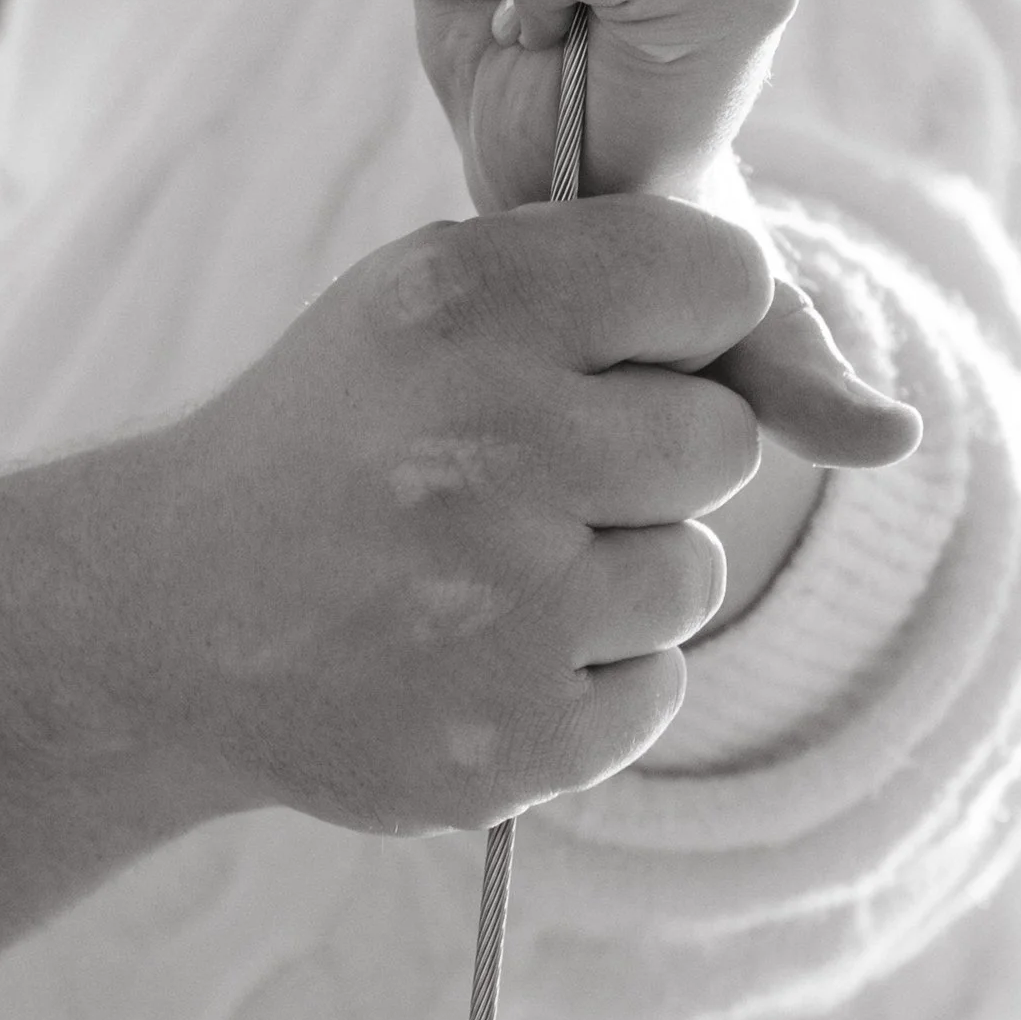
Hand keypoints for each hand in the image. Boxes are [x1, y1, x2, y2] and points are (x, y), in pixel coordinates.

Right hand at [124, 191, 788, 834]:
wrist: (170, 621)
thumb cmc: (337, 441)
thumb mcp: (428, 306)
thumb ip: (608, 290)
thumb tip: (849, 389)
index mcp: (463, 304)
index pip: (719, 278)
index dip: (685, 323)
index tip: (622, 355)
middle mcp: (485, 446)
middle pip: (721, 439)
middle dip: (650, 461)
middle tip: (529, 482)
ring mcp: (499, 607)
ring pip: (691, 576)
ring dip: (616, 580)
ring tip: (487, 576)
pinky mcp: (511, 741)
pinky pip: (654, 691)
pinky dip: (588, 682)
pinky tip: (480, 655)